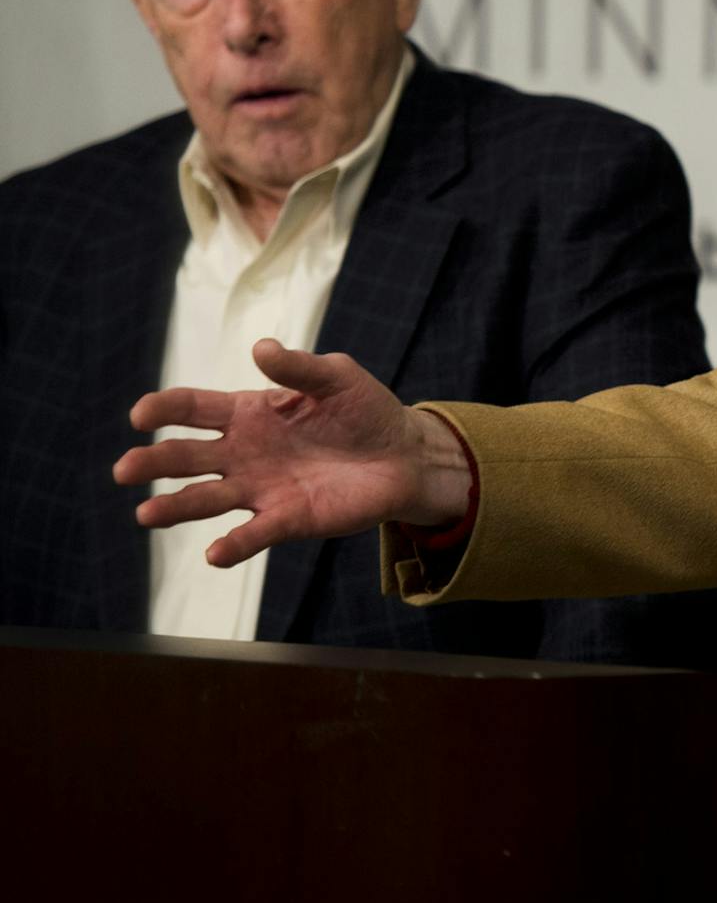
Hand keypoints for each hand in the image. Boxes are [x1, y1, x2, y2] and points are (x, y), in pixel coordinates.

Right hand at [113, 339, 471, 567]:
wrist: (405, 454)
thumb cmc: (365, 411)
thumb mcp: (337, 377)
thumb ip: (299, 367)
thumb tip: (261, 348)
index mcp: (249, 413)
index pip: (193, 409)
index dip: (164, 410)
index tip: (140, 416)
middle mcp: (244, 453)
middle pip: (186, 458)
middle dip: (153, 462)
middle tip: (125, 469)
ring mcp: (261, 488)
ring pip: (205, 500)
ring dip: (175, 507)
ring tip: (147, 514)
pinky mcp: (287, 519)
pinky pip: (253, 534)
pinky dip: (233, 544)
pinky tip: (214, 555)